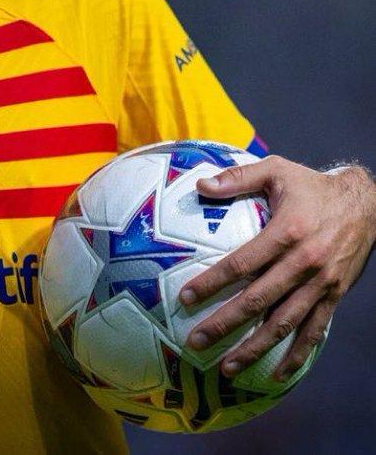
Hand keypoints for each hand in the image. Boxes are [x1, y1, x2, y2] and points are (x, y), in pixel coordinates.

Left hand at [177, 155, 375, 380]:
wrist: (367, 204)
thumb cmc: (311, 185)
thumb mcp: (276, 169)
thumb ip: (237, 177)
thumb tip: (199, 185)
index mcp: (286, 232)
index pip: (241, 263)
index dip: (212, 282)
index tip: (186, 297)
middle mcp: (304, 262)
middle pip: (258, 300)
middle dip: (224, 323)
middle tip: (196, 340)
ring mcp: (321, 283)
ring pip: (284, 323)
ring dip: (255, 347)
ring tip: (227, 367)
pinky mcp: (334, 296)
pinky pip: (315, 330)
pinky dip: (297, 354)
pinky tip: (278, 373)